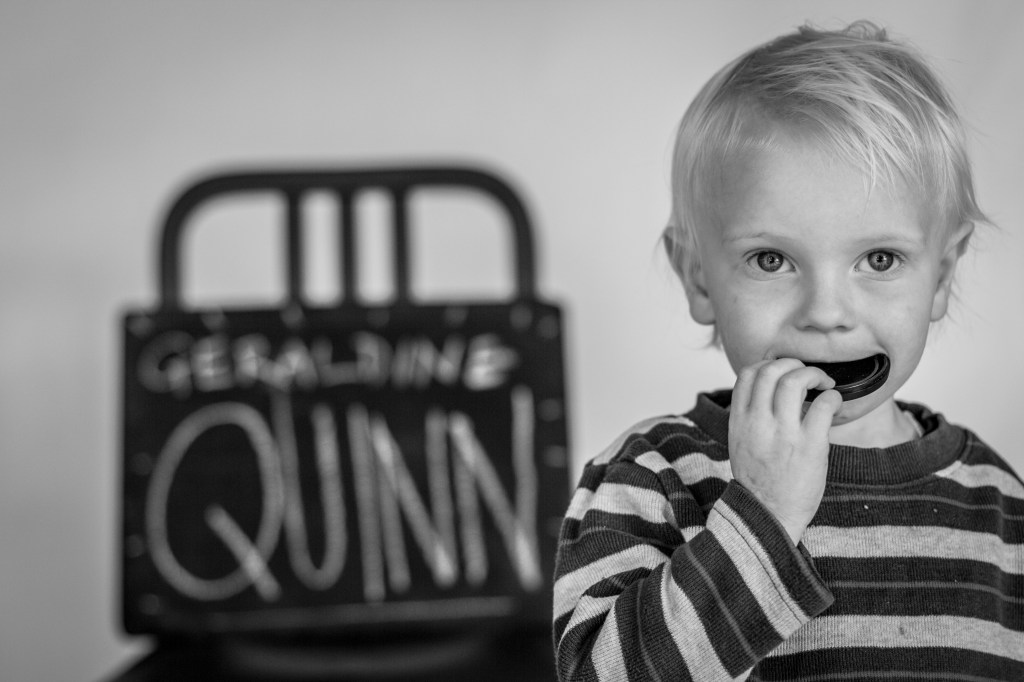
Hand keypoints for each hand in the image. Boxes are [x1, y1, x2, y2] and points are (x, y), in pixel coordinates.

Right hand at [728, 359, 842, 543]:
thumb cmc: (758, 480)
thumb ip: (749, 415)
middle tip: (808, 375)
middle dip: (794, 364)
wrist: (769, 514)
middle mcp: (758, 422)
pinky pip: (823, 405)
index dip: (768, 364)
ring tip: (823, 384)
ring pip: (795, 381)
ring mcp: (783, 433)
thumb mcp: (740, 442)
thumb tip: (767, 391)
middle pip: (771, 370)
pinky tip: (834, 403)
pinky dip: (833, 397)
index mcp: (739, 421)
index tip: (783, 372)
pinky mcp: (809, 445)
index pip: (748, 374)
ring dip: (814, 374)